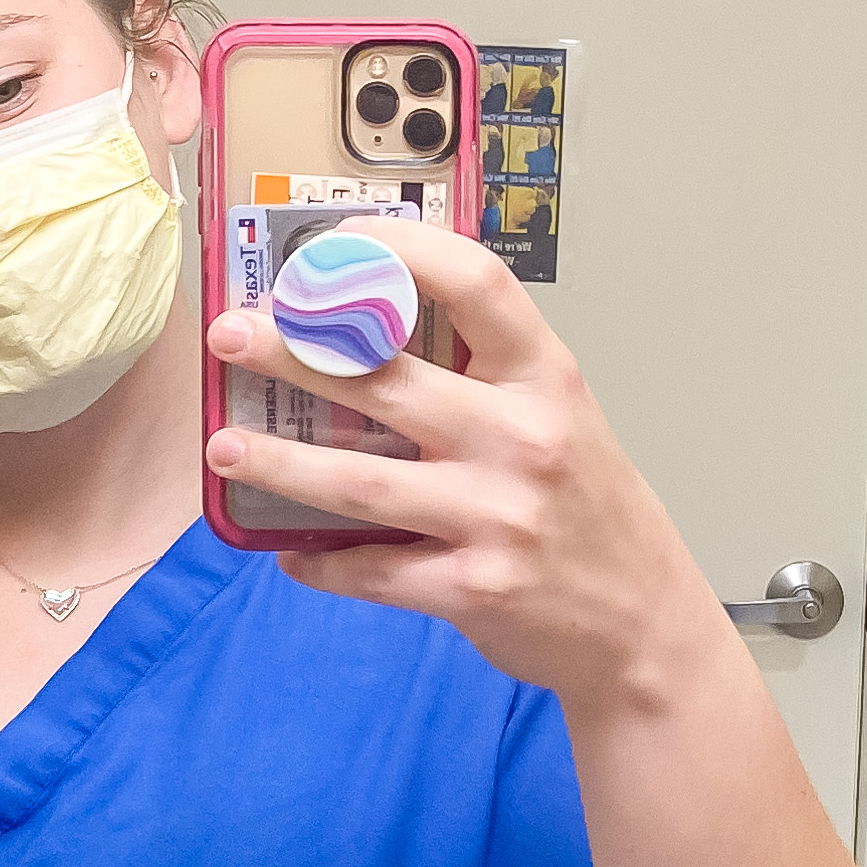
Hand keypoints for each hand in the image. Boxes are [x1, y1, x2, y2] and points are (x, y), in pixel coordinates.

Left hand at [206, 221, 722, 716]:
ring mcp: (497, 516)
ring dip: (280, 460)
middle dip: (294, 351)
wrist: (644, 622)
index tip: (330, 244)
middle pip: (387, 378)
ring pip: (360, 481)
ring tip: (223, 444)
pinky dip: (321, 562)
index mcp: (545, 378)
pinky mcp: (473, 587)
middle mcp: (523, 438)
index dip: (397, 250)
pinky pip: (373, 570)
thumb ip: (486, 375)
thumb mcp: (561, 417)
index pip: (474, 281)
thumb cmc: (590, 511)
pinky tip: (286, 550)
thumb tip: (371, 328)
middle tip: (230, 335)